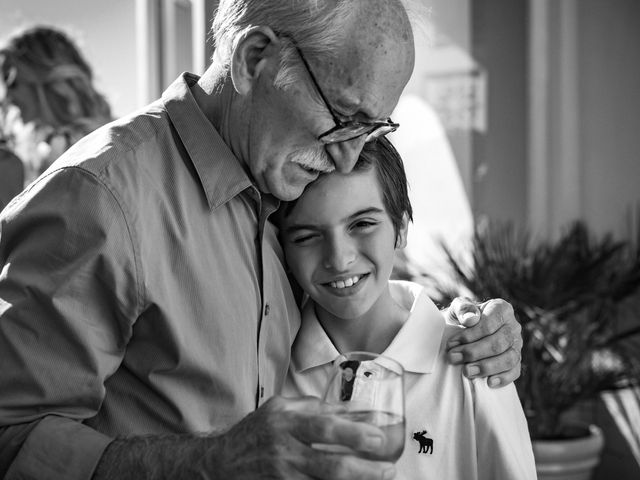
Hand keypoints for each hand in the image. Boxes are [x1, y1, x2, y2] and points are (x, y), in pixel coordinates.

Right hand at [205, 396, 396, 479]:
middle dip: (363, 469)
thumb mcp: (281, 409)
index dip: (353, 434)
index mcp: (286, 423)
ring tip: (379, 478)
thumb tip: (351, 409)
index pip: (324, 428)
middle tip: (388, 468)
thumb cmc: (257, 430)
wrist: (221, 460)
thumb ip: (314, 407)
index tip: (377, 437)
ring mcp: (283, 476)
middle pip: (329, 465)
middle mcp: (284, 451)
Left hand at [445, 297, 521, 387]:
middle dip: (474, 352)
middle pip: (498, 343)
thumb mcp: (458, 308)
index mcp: (502, 309)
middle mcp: (513, 326)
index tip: (451, 343)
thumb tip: (471, 319)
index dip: (470, 335)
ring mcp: (517, 344)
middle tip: (453, 358)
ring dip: (487, 367)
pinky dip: (503, 378)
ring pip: (509, 358)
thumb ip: (463, 308)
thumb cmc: (460, 318)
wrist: (462, 330)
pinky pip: (515, 371)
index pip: (490, 323)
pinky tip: (489, 383)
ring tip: (467, 371)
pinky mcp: (516, 361)